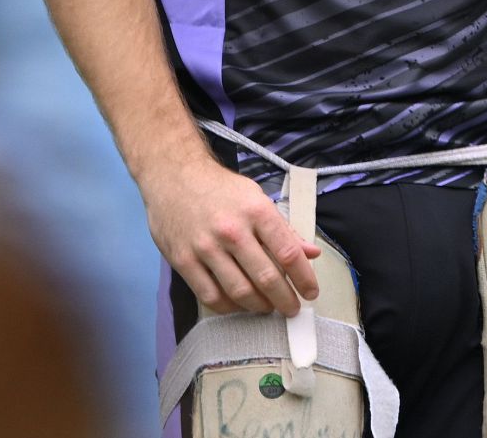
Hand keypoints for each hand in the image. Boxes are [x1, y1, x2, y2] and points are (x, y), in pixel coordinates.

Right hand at [143, 158, 319, 316]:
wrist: (174, 177)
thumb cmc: (221, 189)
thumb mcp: (258, 199)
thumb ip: (284, 230)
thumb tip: (312, 254)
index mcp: (257, 212)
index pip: (288, 253)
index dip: (304, 278)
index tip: (311, 293)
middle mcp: (232, 231)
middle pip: (265, 277)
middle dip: (284, 299)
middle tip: (292, 309)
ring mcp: (205, 248)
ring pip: (238, 291)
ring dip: (258, 306)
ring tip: (268, 308)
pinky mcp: (182, 261)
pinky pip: (209, 295)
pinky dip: (228, 306)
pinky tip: (238, 305)